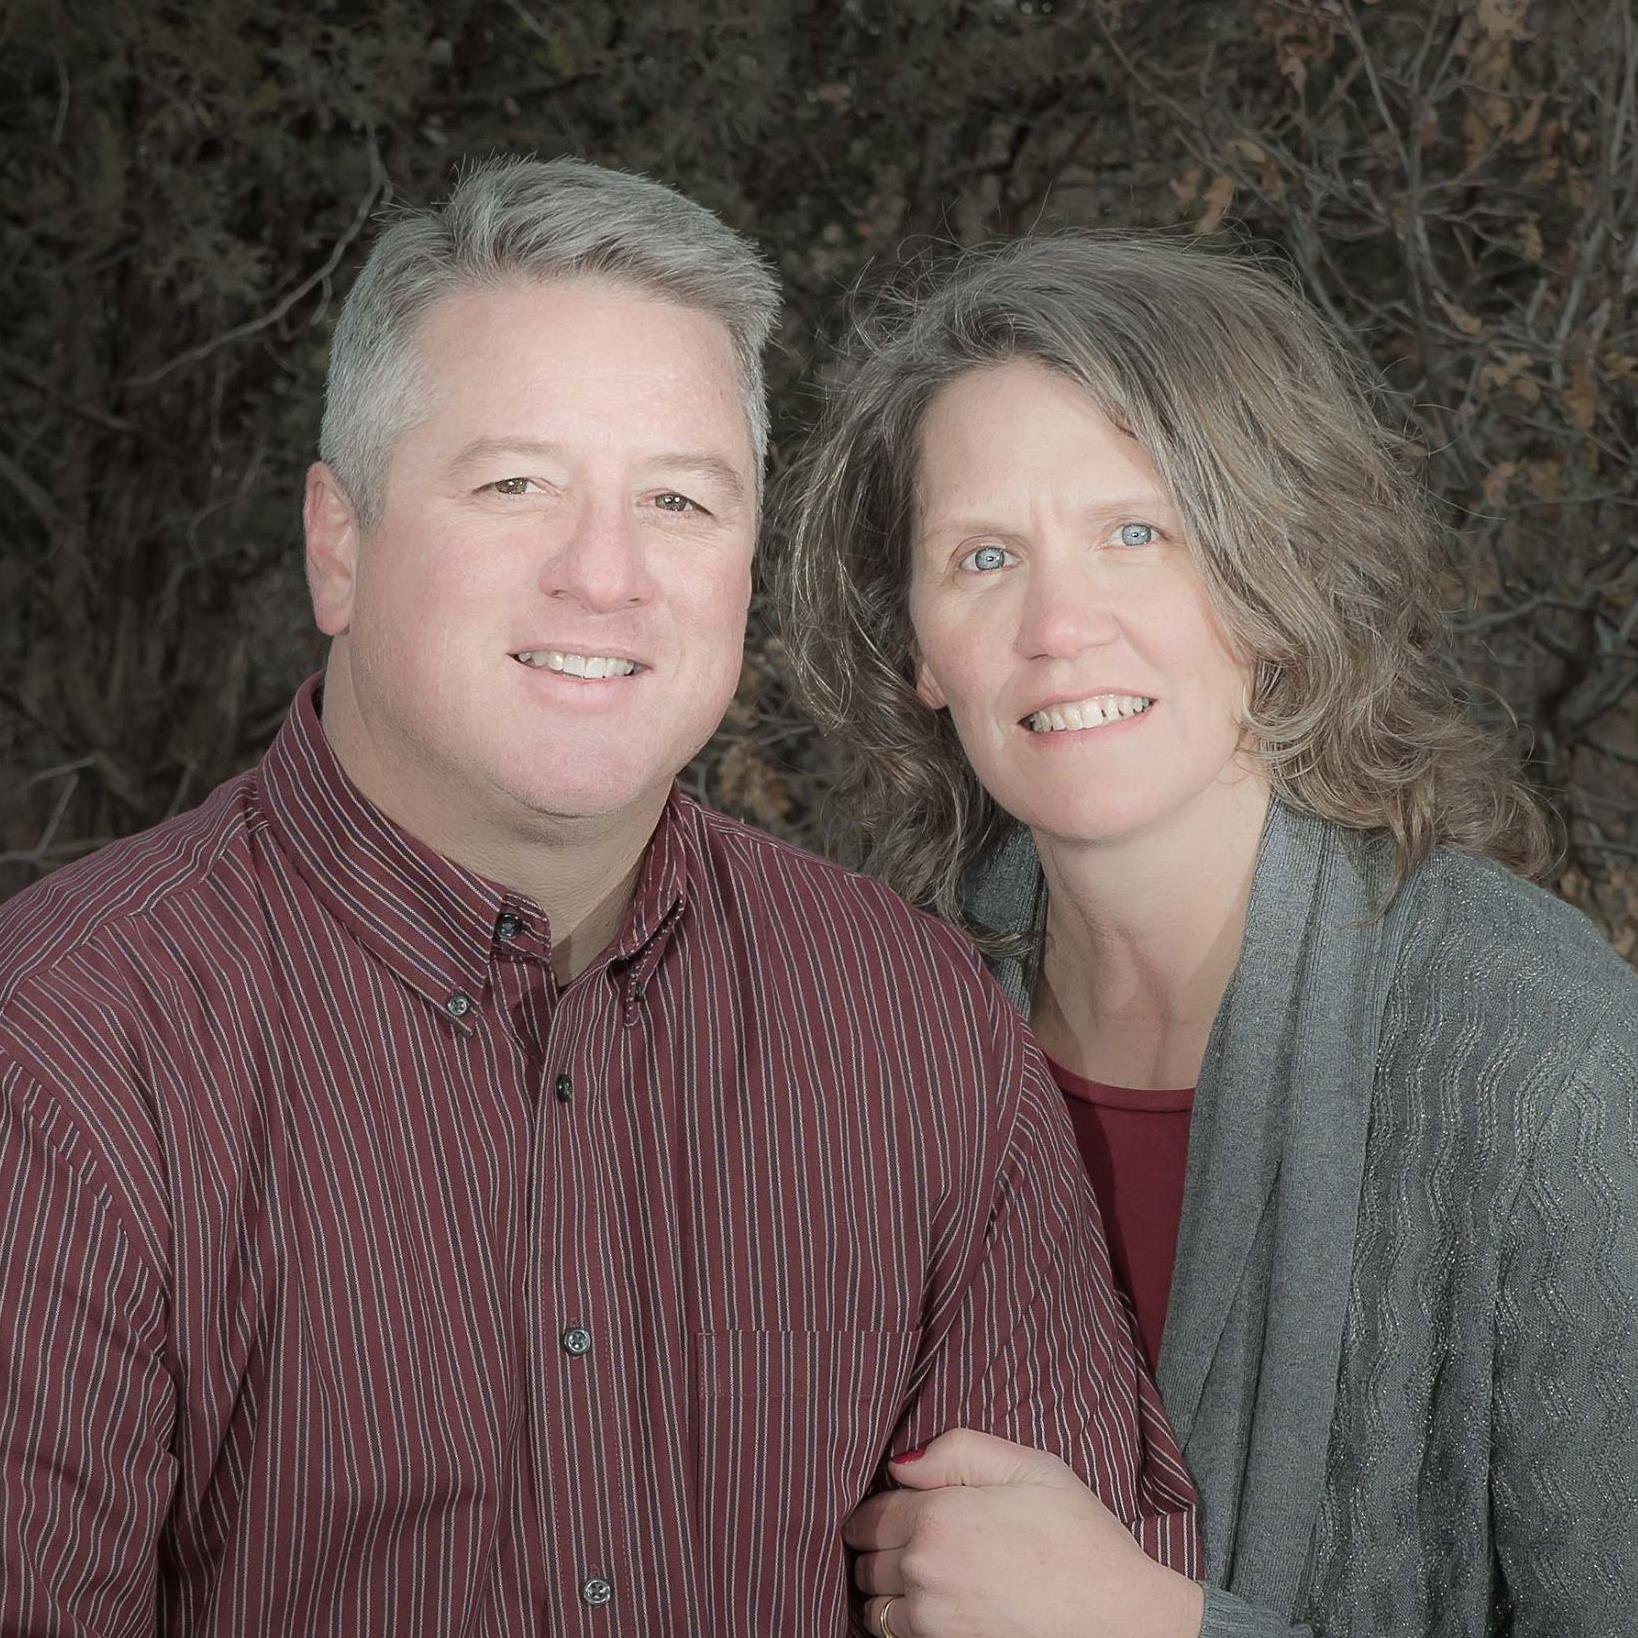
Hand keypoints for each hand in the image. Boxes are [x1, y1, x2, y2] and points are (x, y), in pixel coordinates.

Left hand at [842, 1428, 1203, 1637]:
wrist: (1122, 1622)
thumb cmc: (1082, 1541)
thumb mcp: (1032, 1468)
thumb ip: (959, 1450)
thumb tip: (900, 1464)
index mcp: (939, 1514)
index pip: (872, 1511)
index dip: (884, 1508)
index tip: (903, 1509)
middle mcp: (923, 1568)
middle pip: (866, 1556)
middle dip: (882, 1546)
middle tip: (919, 1541)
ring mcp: (930, 1619)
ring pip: (873, 1601)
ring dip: (888, 1587)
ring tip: (927, 1576)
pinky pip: (893, 1635)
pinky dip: (902, 1621)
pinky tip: (938, 1607)